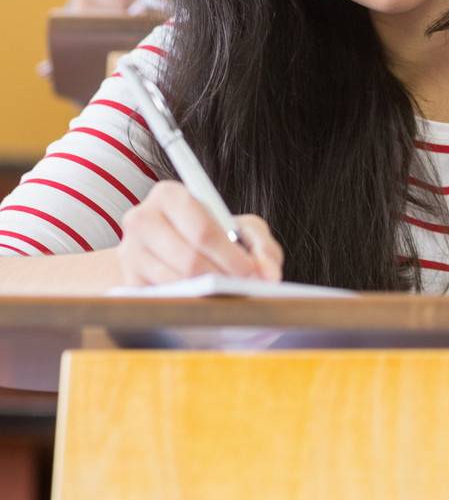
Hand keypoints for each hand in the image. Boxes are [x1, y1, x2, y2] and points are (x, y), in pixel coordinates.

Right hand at [118, 181, 283, 286]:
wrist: (161, 248)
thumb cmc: (206, 232)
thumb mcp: (238, 227)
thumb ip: (260, 244)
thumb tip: (270, 275)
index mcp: (169, 195)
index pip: (203, 230)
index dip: (229, 256)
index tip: (250, 273)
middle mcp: (142, 219)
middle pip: (188, 259)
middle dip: (222, 278)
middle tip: (243, 289)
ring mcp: (130, 252)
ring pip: (175, 283)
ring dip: (206, 294)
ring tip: (227, 295)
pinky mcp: (127, 282)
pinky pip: (162, 300)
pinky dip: (187, 304)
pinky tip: (203, 302)